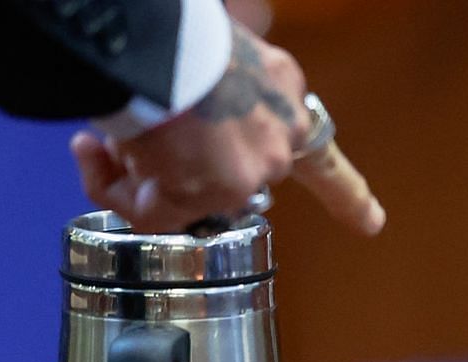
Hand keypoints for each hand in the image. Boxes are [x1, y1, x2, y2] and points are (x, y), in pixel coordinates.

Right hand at [70, 21, 383, 235]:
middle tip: (131, 145)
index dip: (347, 195)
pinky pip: (153, 214)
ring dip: (132, 171)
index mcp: (283, 93)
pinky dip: (114, 188)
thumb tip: (160, 144)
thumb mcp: (212, 52)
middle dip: (171, 173)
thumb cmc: (171, 32)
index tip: (373, 224)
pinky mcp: (214, 192)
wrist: (156, 36)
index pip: (321, 152)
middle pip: (231, 183)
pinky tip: (95, 150)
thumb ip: (213, 97)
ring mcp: (252, 167)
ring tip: (109, 131)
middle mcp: (279, 135)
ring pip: (181, 198)